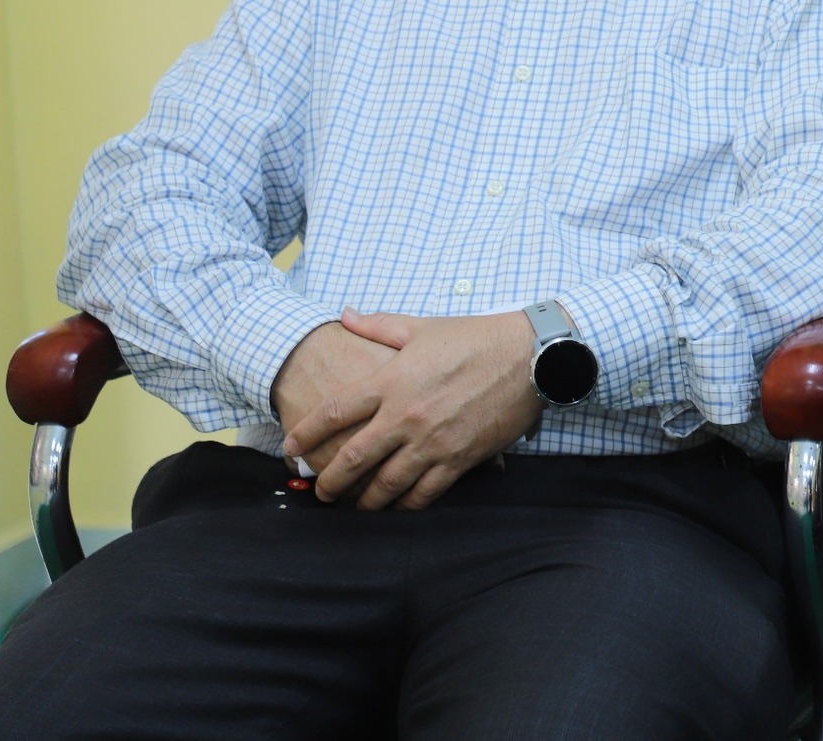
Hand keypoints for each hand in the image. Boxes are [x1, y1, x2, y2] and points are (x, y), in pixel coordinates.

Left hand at [281, 307, 541, 510]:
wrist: (531, 357)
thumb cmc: (477, 338)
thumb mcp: (423, 327)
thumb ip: (379, 326)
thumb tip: (346, 315)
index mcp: (391, 381)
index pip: (334, 413)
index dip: (306, 434)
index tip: (291, 449)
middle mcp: (405, 416)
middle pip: (352, 459)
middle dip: (330, 481)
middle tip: (320, 491)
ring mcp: (432, 441)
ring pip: (386, 485)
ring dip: (364, 501)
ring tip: (354, 507)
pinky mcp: (459, 459)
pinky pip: (424, 493)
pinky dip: (406, 505)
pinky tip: (398, 507)